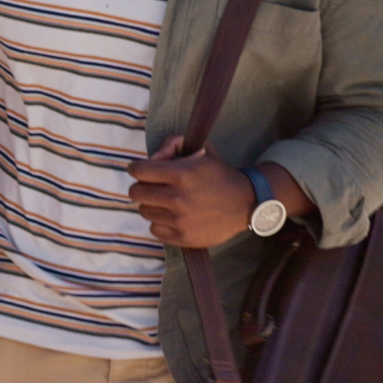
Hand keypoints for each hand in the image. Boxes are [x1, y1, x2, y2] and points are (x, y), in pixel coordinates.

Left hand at [126, 137, 254, 247]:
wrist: (247, 203)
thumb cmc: (219, 175)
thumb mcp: (201, 151)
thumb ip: (173, 144)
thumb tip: (153, 157)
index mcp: (181, 175)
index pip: (138, 171)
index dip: (137, 168)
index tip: (142, 170)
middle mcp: (178, 199)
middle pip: (136, 192)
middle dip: (142, 186)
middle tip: (154, 187)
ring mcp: (180, 221)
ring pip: (143, 211)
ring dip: (152, 205)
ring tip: (166, 202)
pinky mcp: (183, 238)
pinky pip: (154, 229)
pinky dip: (160, 223)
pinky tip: (172, 217)